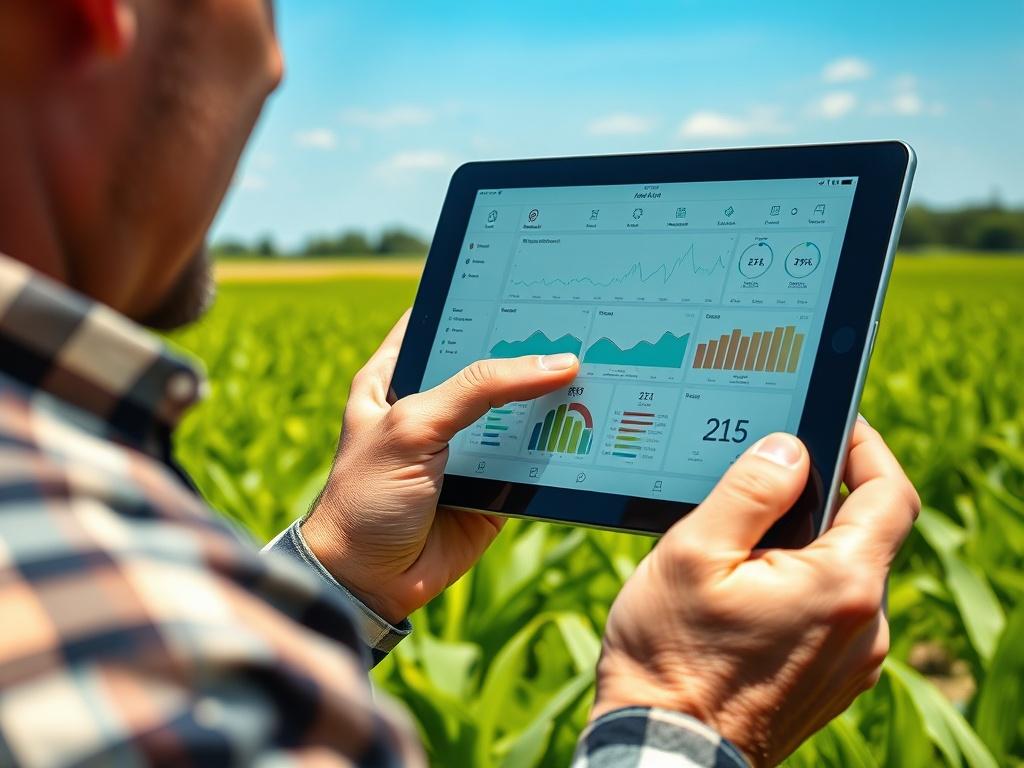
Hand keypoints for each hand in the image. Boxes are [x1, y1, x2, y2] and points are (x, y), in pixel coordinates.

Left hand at [302, 311, 579, 622]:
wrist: (370, 582)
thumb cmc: (368, 496)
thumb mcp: (415, 425)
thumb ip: (479, 389)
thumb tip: (555, 363)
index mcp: (399, 375)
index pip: (446, 321)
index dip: (482, 300)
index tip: (531, 279)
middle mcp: (436, 404)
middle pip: (492, 365)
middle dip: (531, 350)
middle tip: (581, 322)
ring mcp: (468, 445)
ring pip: (520, 410)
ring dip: (552, 398)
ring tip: (602, 363)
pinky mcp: (496, 484)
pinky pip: (535, 457)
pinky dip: (560, 446)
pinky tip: (593, 420)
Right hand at [593, 421, 919, 766]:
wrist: (666, 745)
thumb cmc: (672, 652)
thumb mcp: (696, 552)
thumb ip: (750, 490)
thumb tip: (790, 447)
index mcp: (842, 584)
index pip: (890, 493)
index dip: (868, 448)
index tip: (835, 423)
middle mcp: (866, 626)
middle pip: (864, 533)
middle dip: (818, 500)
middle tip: (758, 485)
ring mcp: (853, 660)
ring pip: (844, 574)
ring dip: (804, 547)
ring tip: (738, 549)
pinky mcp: (833, 681)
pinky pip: (832, 613)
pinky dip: (801, 586)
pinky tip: (746, 592)